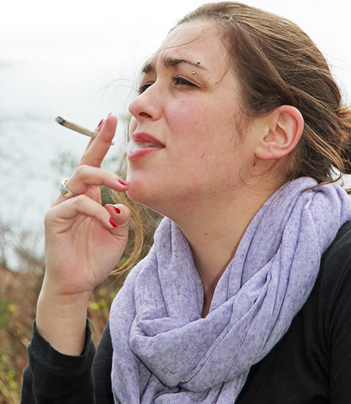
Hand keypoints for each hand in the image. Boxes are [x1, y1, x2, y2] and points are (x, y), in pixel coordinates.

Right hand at [37, 114, 130, 353]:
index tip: (110, 120)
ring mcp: (62, 206)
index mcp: (90, 196)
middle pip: (85, 162)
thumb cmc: (97, 256)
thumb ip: (122, 214)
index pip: (95, 163)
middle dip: (99, 140)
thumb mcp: (118, 232)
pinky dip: (97, 211)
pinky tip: (109, 222)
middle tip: (114, 125)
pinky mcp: (54, 219)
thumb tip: (121, 202)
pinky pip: (77, 204)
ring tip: (124, 187)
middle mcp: (75, 196)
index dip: (101, 142)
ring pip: (80, 177)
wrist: (79, 283)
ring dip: (105, 178)